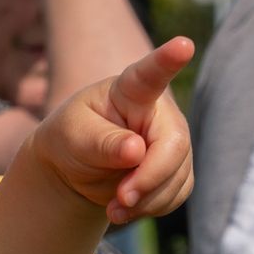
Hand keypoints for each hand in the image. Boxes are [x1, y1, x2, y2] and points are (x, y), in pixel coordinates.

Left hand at [33, 37, 194, 223]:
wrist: (75, 166)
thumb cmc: (71, 137)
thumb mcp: (73, 135)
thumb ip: (101, 141)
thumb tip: (137, 150)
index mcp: (130, 90)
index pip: (150, 74)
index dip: (168, 60)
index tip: (183, 45)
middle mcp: (159, 112)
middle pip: (174, 146)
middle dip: (149, 179)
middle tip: (120, 200)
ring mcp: (173, 139)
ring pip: (177, 176)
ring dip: (146, 200)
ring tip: (114, 208)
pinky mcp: (178, 168)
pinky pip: (177, 194)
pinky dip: (152, 207)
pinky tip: (127, 207)